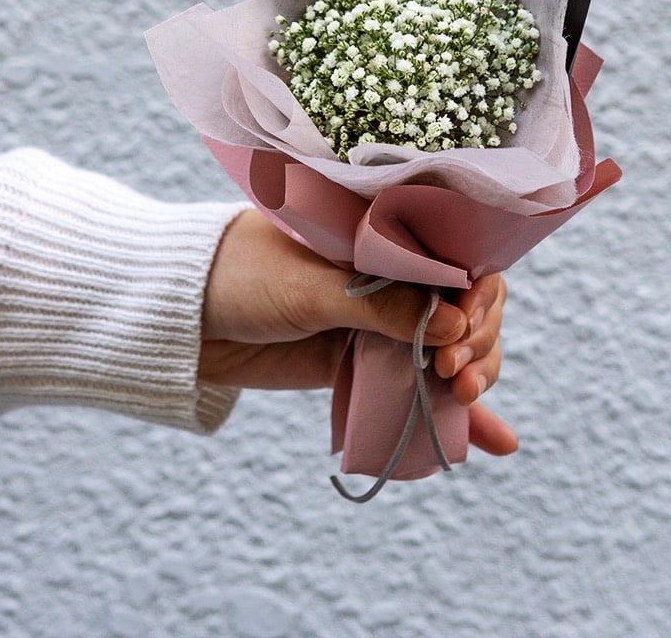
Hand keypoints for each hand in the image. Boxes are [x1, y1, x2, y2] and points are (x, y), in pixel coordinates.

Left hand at [198, 208, 517, 455]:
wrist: (179, 320)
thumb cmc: (239, 276)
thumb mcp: (309, 287)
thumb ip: (379, 306)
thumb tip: (453, 328)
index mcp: (382, 230)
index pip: (456, 254)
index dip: (476, 291)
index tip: (466, 327)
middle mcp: (391, 272)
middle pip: (465, 304)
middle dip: (479, 338)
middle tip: (457, 372)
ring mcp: (380, 319)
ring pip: (451, 347)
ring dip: (476, 374)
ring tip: (468, 400)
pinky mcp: (362, 361)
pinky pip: (419, 383)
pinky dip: (452, 413)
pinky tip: (491, 440)